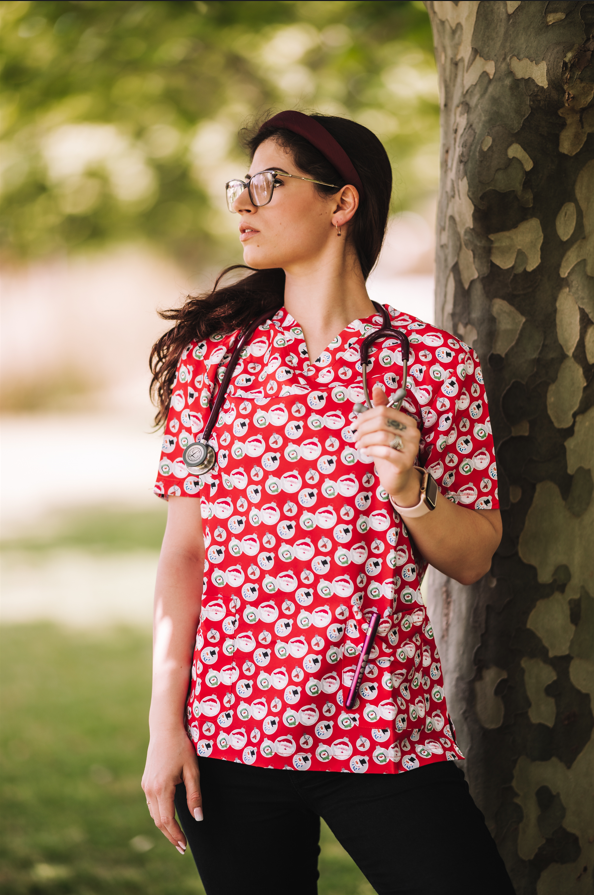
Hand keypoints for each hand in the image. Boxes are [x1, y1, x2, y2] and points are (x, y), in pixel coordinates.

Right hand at [142, 728, 202, 854]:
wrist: (165, 729)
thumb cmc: (182, 747)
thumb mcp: (192, 770)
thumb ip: (195, 795)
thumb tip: (198, 818)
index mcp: (162, 788)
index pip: (167, 820)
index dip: (176, 835)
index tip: (184, 846)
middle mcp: (150, 789)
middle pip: (159, 821)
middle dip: (170, 835)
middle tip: (182, 848)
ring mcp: (146, 786)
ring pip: (153, 814)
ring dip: (165, 827)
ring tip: (177, 837)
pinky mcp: (146, 782)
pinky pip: (151, 805)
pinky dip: (160, 815)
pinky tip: (169, 819)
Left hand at [351, 385, 421, 505]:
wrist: (397, 478)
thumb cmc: (388, 452)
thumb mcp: (382, 430)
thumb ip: (381, 409)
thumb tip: (377, 388)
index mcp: (407, 421)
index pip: (383, 410)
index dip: (364, 416)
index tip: (354, 425)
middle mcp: (413, 432)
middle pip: (381, 421)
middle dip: (363, 429)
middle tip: (354, 437)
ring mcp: (412, 447)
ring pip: (382, 436)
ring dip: (365, 440)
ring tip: (359, 445)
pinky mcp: (405, 462)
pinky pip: (385, 452)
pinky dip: (371, 450)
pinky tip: (365, 452)